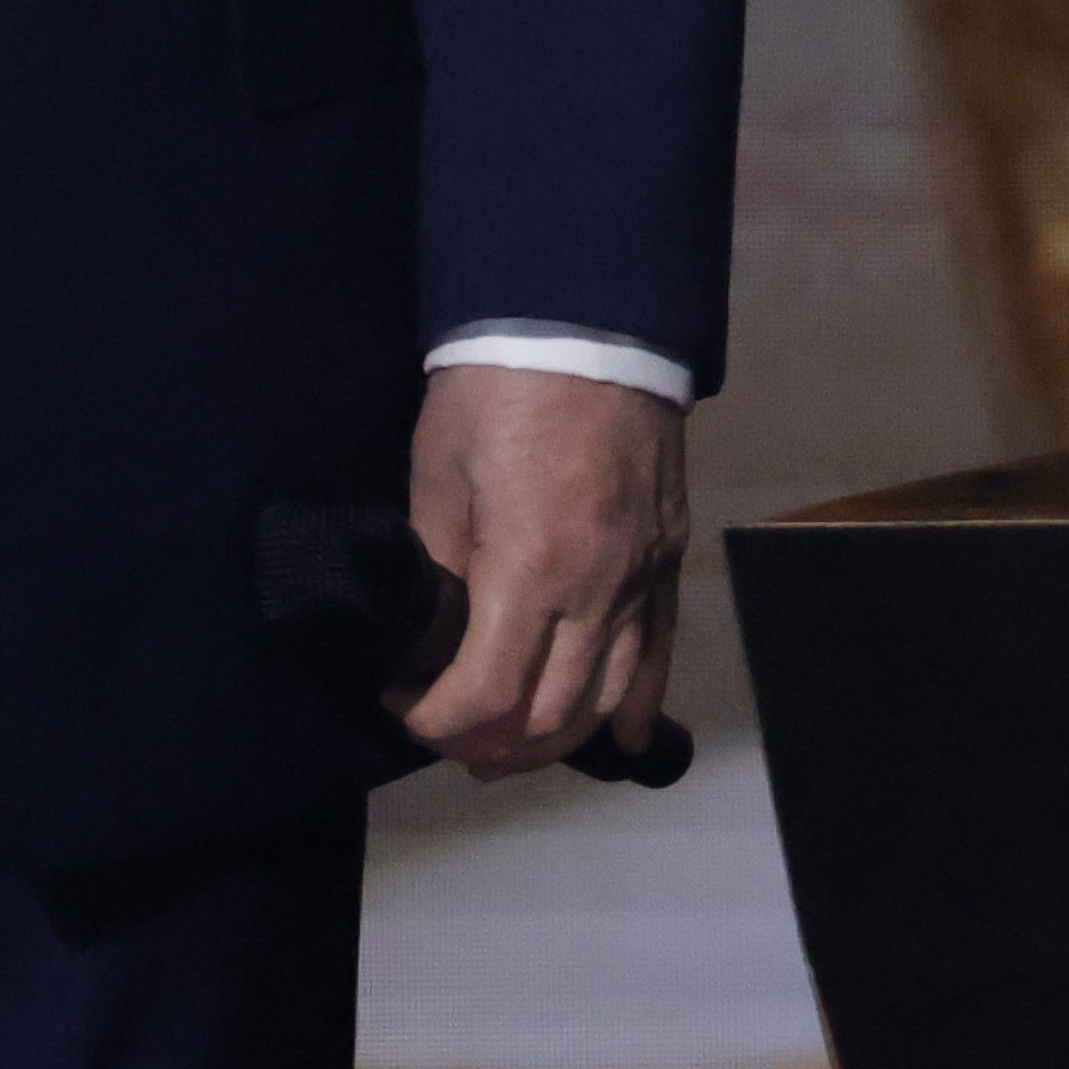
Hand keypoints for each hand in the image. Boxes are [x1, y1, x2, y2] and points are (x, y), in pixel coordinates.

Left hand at [406, 368, 686, 776]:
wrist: (586, 323)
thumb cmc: (495, 391)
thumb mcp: (438, 476)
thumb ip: (435, 566)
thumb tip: (425, 637)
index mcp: (529, 569)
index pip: (485, 695)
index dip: (433, 721)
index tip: (400, 704)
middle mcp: (596, 590)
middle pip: (549, 717)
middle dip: (488, 745)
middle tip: (446, 733)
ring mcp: (642, 578)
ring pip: (606, 700)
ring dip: (554, 741)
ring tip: (508, 745)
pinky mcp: (668, 559)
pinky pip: (659, 654)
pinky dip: (637, 708)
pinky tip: (619, 740)